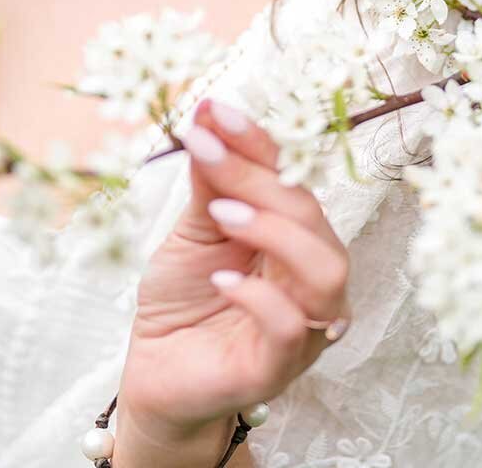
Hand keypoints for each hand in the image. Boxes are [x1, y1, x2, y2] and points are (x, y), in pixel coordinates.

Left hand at [119, 97, 351, 439]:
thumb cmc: (183, 297)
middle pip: (311, 215)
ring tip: (222, 213)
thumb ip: (210, 181)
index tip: (213, 110)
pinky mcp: (278, 367)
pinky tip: (222, 278)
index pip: (290, 177)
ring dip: (275, 230)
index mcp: (294, 235)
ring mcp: (304, 323)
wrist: (156, 371)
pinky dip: (259, 297)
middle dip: (259, 178)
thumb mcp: (194, 228)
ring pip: (325, 268)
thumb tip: (207, 118)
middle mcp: (309, 275)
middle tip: (208, 151)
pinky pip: (293, 328)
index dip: (257, 140)